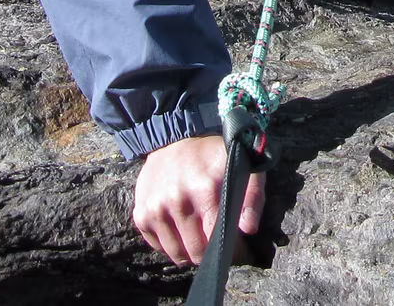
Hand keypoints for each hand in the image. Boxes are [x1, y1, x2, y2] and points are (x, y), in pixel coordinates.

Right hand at [133, 133, 266, 265]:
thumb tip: (248, 229)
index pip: (216, 237)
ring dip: (191, 252)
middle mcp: (175, 200)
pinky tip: (183, 230)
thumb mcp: (242, 165)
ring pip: (177, 254)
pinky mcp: (141, 215)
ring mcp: (155, 209)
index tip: (238, 250)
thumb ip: (252, 196)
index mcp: (203, 188)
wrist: (172, 140)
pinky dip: (173, 245)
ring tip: (201, 237)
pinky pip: (159, 247)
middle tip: (220, 245)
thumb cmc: (213, 156)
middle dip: (212, 254)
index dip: (230, 249)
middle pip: (196, 251)